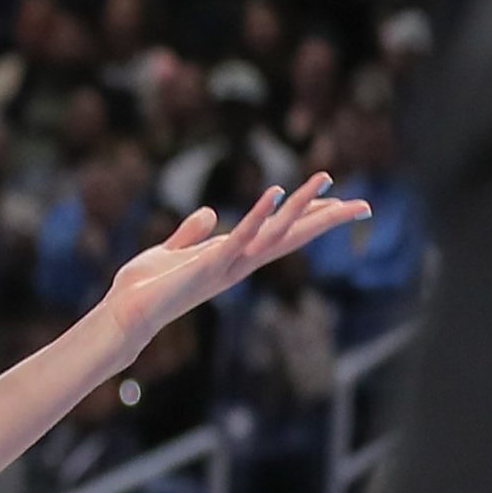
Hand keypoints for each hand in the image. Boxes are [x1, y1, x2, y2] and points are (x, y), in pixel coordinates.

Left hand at [104, 172, 369, 350]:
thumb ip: (192, 233)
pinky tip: (276, 192)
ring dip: (302, 206)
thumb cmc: (147, 287)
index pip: (281, 234)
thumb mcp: (173, 251)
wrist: (126, 313)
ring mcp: (228, 264)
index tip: (338, 201)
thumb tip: (211, 212)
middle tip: (365, 204)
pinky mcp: (210, 263)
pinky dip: (259, 214)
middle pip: (293, 236)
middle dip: (327, 219)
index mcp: (234, 256)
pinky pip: (241, 236)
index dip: (309, 218)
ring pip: (276, 232)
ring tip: (325, 179)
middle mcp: (239, 262)